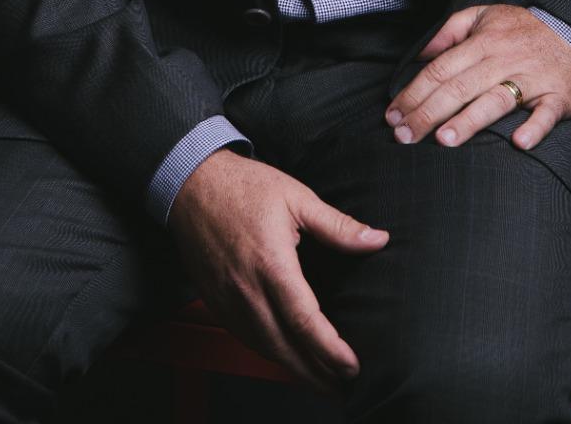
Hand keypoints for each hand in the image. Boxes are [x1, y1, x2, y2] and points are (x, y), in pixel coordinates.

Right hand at [166, 147, 388, 394]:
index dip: (330, 350)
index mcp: (272, 264)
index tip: (352, 365)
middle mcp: (247, 289)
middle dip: (317, 373)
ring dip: (294, 370)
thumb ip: (337, 226)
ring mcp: (228, 299)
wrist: (192, 185)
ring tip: (322, 380)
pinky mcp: (216, 301)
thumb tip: (378, 239)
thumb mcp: (296, 198)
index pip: (304, 321)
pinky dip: (269, 354)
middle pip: (285, 347)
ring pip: (264, 348)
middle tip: (344, 384)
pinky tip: (286, 357)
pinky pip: (245, 338)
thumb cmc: (244, 187)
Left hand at [384, 3, 570, 150]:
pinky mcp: (558, 96)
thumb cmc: (525, 29)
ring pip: (496, 100)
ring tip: (445, 139)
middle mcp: (503, 60)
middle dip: (427, 113)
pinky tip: (519, 143)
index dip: (414, 92)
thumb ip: (450, 31)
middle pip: (459, 87)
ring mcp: (531, 79)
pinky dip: (534, 128)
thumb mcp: (484, 16)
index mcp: (482, 42)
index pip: (440, 69)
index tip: (393, 114)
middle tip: (404, 136)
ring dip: (470, 120)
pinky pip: (546, 114)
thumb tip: (419, 51)